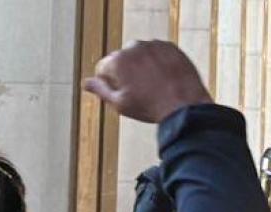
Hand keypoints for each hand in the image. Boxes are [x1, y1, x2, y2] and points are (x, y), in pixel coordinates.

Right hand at [83, 40, 213, 124]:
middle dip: (126, 72)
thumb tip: (86, 83)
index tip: (123, 94)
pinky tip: (164, 78)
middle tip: (140, 92)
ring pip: (140, 55)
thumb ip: (100, 90)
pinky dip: (158, 62)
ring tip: (153, 86)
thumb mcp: (120, 104)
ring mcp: (153, 45)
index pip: (103, 68)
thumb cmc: (150, 108)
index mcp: (117, 61)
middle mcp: (133, 47)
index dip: (110, 84)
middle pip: (122, 60)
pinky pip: (158, 53)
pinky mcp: (169, 46)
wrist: (184, 107)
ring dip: (142, 66)